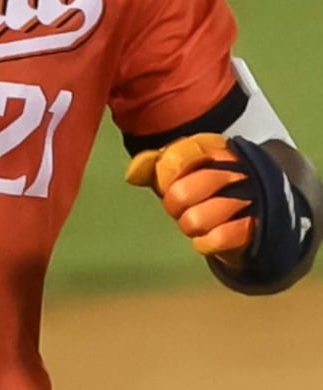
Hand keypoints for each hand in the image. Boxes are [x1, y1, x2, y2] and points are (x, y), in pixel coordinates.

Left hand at [125, 132, 254, 265]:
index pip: (174, 158)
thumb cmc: (207, 187)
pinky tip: (206, 239)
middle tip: (180, 207)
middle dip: (173, 206)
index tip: (167, 183)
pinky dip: (206, 243)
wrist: (256, 211)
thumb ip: (152, 166)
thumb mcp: (179, 169)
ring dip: (190, 226)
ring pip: (197, 219)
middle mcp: (233, 167)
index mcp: (212, 146)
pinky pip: (220, 238)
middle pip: (181, 193)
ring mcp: (249, 196)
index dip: (164, 177)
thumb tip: (131, 175)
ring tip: (196, 221)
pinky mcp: (259, 225)